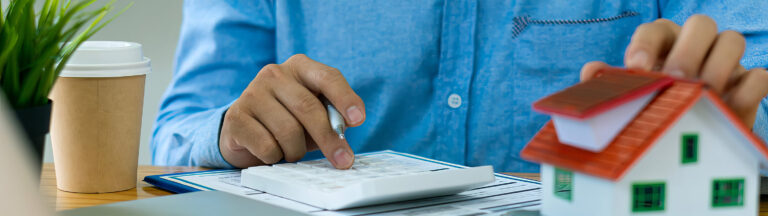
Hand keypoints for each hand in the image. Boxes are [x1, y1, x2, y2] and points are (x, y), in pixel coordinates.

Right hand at [220, 54, 365, 168]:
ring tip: (293, 151)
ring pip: (288, 131)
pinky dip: (276, 156)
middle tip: (343, 160)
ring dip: (297, 151)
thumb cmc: (288, 119)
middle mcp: (274, 73)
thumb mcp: (314, 114)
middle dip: (329, 138)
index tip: (358, 119)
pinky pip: (267, 146)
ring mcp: (252, 93)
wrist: (245, 130)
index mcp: (300, 66)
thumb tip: (345, 128)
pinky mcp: (236, 117)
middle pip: (309, 107)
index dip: (345, 98)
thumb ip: (332, 116)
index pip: (327, 77)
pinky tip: (273, 151)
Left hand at [581, 15, 767, 127]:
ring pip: (732, 41)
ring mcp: (725, 62)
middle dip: (687, 50)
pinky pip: (759, 75)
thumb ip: (612, 84)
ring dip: (718, 65)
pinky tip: (726, 107)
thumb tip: (592, 73)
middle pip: (701, 24)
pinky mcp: (748, 84)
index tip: (638, 67)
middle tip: (676, 79)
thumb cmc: (654, 107)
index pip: (656, 29)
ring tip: (703, 94)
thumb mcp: (631, 98)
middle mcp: (696, 45)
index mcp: (663, 44)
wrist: (689, 134)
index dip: (647, 43)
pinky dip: (746, 89)